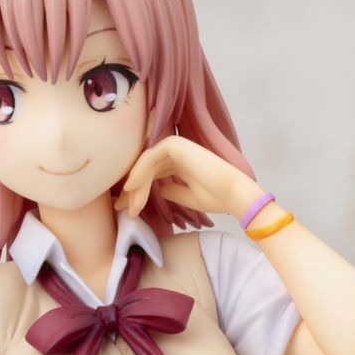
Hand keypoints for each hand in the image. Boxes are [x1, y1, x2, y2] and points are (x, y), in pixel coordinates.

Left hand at [119, 134, 256, 220]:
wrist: (233, 194)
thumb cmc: (216, 197)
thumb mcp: (187, 197)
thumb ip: (171, 191)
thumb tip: (159, 190)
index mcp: (180, 162)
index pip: (151, 173)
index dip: (138, 190)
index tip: (128, 209)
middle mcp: (177, 152)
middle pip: (145, 168)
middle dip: (132, 189)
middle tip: (121, 208)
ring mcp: (176, 146)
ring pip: (145, 164)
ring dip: (136, 186)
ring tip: (131, 206)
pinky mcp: (176, 145)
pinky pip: (149, 158)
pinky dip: (139, 172)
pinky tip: (131, 188)